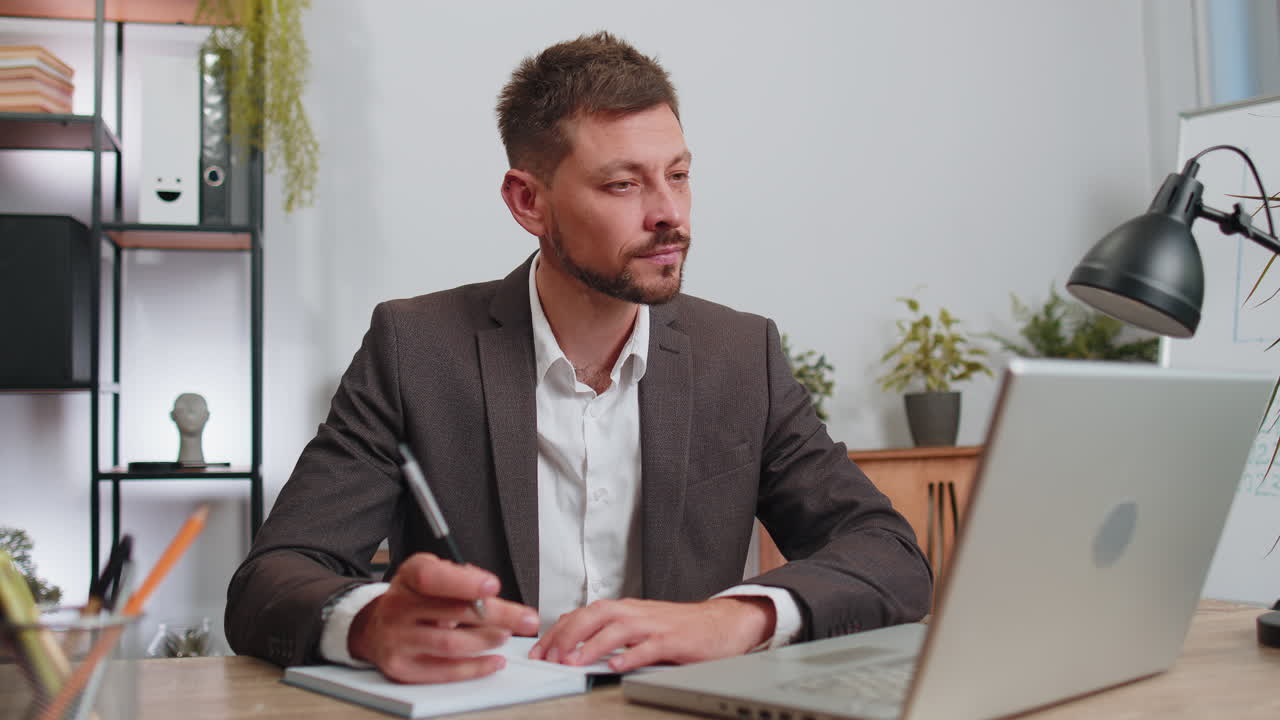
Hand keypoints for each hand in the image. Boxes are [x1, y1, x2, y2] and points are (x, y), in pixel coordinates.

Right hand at [348, 552, 539, 682]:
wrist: (377, 626)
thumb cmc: (415, 598)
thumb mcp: (433, 574)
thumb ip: (460, 578)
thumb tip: (489, 593)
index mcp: (408, 576)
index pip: (432, 577)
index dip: (464, 582)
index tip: (493, 587)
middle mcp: (398, 606)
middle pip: (453, 612)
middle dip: (497, 615)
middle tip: (526, 619)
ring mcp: (397, 639)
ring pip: (451, 644)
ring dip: (486, 641)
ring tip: (505, 635)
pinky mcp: (402, 667)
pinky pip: (444, 671)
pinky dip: (475, 667)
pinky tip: (493, 661)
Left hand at [529, 597, 775, 671]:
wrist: (722, 622)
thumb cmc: (680, 627)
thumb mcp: (640, 623)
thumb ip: (611, 629)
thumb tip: (575, 639)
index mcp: (626, 609)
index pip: (584, 614)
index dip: (559, 631)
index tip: (540, 649)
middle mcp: (637, 613)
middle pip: (595, 616)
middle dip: (567, 635)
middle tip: (548, 657)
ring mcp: (655, 626)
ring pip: (618, 629)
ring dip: (592, 646)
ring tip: (574, 662)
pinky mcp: (674, 641)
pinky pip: (650, 647)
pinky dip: (631, 655)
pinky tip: (617, 666)